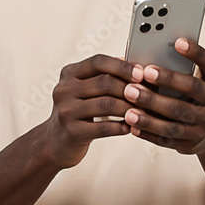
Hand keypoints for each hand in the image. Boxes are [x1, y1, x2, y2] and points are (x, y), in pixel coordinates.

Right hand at [42, 54, 143, 168]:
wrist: (55, 142)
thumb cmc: (79, 112)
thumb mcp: (85, 90)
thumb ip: (106, 76)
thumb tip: (140, 67)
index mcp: (69, 73)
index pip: (98, 62)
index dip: (122, 66)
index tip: (142, 72)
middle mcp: (64, 89)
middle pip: (104, 82)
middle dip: (130, 88)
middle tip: (149, 95)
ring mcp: (66, 111)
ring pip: (106, 104)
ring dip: (129, 108)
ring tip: (144, 112)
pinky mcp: (72, 132)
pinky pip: (104, 128)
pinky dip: (121, 126)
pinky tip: (131, 127)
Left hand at [121, 37, 204, 154]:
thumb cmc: (200, 97)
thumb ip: (203, 60)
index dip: (196, 52)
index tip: (178, 41)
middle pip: (190, 90)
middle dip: (166, 81)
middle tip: (142, 73)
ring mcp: (203, 126)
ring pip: (175, 118)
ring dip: (150, 109)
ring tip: (129, 99)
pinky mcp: (189, 143)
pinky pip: (166, 139)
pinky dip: (148, 131)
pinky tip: (131, 123)